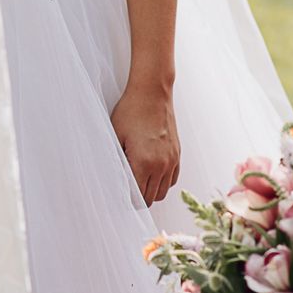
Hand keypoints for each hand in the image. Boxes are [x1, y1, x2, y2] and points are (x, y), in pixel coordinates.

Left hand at [111, 84, 181, 205]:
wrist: (152, 93)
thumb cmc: (131, 111)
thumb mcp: (116, 136)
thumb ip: (117, 161)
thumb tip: (114, 179)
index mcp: (144, 162)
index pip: (138, 196)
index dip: (128, 199)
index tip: (120, 195)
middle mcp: (161, 164)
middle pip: (151, 198)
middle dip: (139, 198)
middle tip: (127, 191)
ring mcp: (171, 160)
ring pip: (163, 191)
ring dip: (151, 191)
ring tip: (138, 182)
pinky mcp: (177, 154)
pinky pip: (172, 179)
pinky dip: (162, 182)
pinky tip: (151, 174)